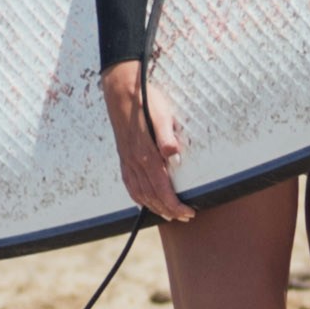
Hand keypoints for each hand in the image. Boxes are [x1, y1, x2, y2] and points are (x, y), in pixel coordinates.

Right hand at [103, 57, 189, 224]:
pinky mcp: (123, 157)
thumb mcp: (161, 114)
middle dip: (169, 211)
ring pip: (140, 194)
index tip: (189, 212)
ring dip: (155, 208)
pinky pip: (130, 185)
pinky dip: (139, 198)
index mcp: (146, 154)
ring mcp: (127, 161)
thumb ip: (166, 135)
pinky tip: (146, 201)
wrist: (120, 91)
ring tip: (168, 214)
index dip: (175, 205)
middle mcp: (135, 162)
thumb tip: (174, 152)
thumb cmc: (146, 102)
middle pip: (152, 196)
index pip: (162, 189)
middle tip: (185, 217)